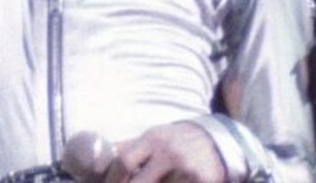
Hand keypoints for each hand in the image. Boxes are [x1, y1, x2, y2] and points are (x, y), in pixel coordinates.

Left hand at [103, 122, 224, 182]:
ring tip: (154, 181)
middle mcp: (169, 154)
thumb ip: (128, 147)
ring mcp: (185, 171)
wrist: (216, 142)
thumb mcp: (154, 137)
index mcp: (153, 140)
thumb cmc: (176, 141)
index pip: (124, 161)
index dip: (111, 178)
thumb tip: (99, 158)